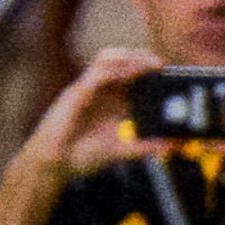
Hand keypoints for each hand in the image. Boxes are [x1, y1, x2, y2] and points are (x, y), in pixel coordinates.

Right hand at [21, 49, 165, 176]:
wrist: (52, 166)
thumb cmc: (80, 157)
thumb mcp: (121, 151)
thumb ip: (145, 147)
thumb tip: (172, 145)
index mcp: (109, 101)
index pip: (131, 75)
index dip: (149, 69)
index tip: (169, 74)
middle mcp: (98, 91)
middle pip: (120, 60)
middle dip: (142, 57)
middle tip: (161, 65)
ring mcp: (86, 89)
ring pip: (108, 59)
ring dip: (130, 57)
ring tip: (150, 63)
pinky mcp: (76, 92)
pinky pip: (98, 72)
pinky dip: (117, 69)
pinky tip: (132, 73)